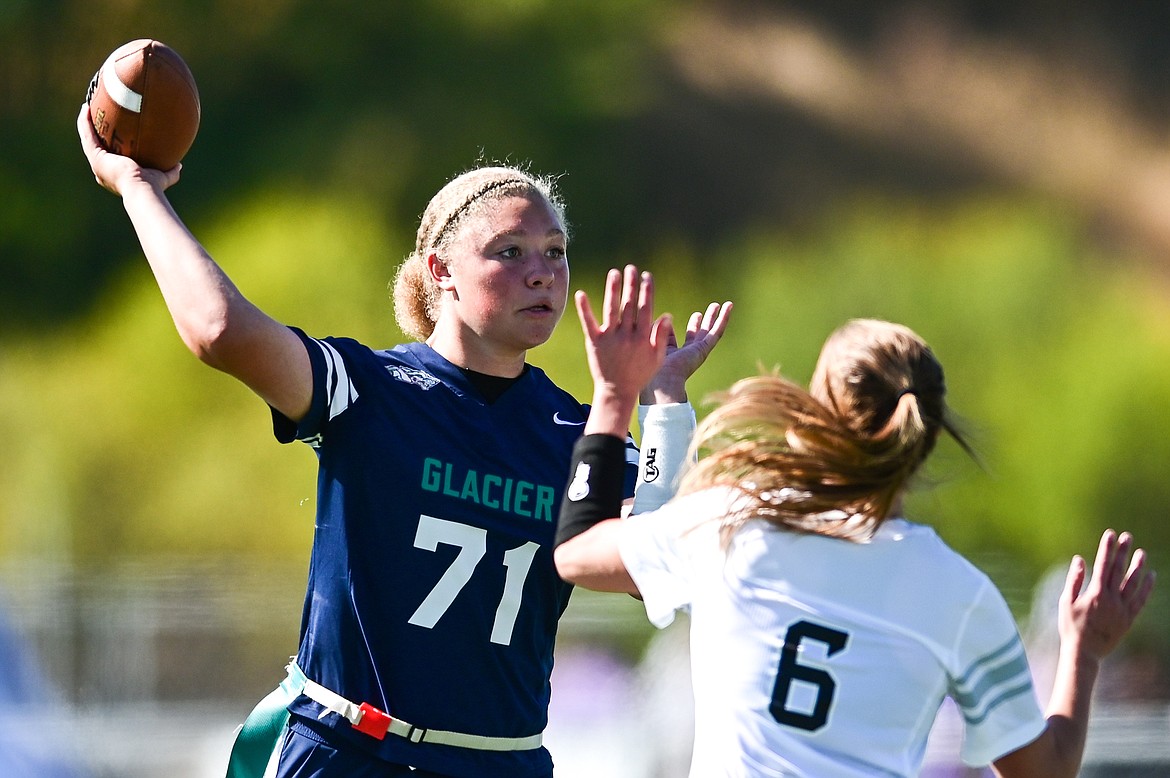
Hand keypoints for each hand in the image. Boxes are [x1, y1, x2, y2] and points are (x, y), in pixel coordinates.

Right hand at [77, 104, 179, 194]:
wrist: (142, 189)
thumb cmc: (153, 187)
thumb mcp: (163, 177)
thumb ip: (171, 172)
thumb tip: (179, 165)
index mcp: (114, 174)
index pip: (109, 156)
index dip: (107, 144)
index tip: (110, 133)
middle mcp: (102, 169)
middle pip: (95, 146)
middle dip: (94, 131)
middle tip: (96, 116)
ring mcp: (96, 163)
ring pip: (87, 138)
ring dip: (86, 123)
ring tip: (88, 107)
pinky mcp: (95, 157)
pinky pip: (87, 135)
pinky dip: (85, 122)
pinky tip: (86, 108)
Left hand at [576, 265, 672, 435]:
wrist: (617, 392)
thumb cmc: (639, 375)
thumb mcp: (657, 358)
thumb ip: (661, 337)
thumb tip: (667, 315)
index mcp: (643, 338)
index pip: (646, 309)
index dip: (647, 291)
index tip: (647, 276)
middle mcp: (627, 336)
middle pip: (630, 305)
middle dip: (631, 285)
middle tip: (631, 268)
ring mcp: (610, 338)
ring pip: (612, 310)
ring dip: (613, 290)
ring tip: (614, 273)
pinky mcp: (594, 343)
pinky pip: (589, 323)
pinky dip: (584, 309)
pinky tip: (581, 294)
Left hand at [640, 300, 732, 403]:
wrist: (662, 383)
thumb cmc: (650, 371)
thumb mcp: (648, 347)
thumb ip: (651, 334)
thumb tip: (653, 320)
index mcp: (670, 356)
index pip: (671, 340)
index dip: (670, 330)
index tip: (668, 318)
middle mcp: (686, 354)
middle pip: (695, 335)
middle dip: (700, 322)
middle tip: (703, 312)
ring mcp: (698, 352)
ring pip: (710, 331)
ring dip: (715, 318)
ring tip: (721, 305)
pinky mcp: (704, 349)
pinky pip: (717, 331)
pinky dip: (724, 318)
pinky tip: (729, 307)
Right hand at [1059, 529, 1154, 661]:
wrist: (1084, 652)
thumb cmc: (1071, 627)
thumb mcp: (1066, 602)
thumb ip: (1074, 580)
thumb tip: (1079, 559)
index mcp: (1095, 594)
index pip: (1103, 565)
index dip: (1107, 549)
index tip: (1110, 535)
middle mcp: (1111, 600)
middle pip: (1119, 571)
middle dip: (1122, 552)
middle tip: (1127, 537)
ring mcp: (1122, 610)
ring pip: (1133, 584)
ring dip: (1138, 567)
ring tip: (1141, 553)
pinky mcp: (1129, 619)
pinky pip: (1141, 601)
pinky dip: (1147, 588)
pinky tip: (1150, 577)